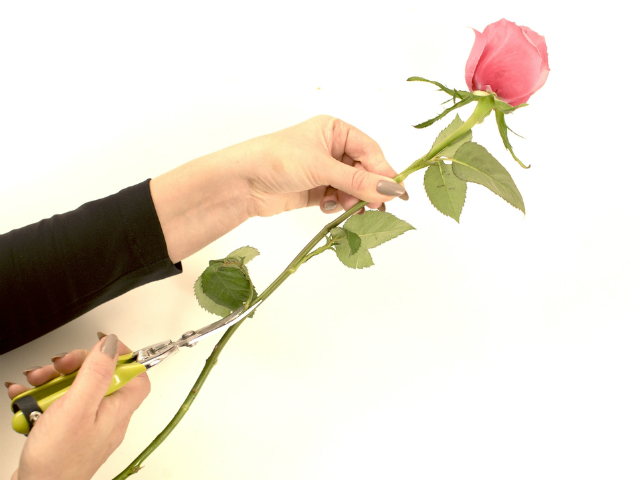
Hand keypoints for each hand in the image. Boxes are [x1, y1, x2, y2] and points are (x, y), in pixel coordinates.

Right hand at [6, 334, 150, 479]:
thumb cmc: (58, 462)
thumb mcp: (78, 409)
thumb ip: (96, 374)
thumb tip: (112, 344)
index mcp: (118, 409)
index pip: (136, 373)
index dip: (123, 354)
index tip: (102, 344)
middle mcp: (106, 417)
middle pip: (100, 376)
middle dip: (75, 364)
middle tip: (58, 367)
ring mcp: (85, 425)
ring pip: (76, 388)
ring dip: (52, 380)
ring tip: (35, 386)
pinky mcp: (64, 433)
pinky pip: (57, 404)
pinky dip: (40, 397)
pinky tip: (25, 398)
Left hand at [150, 115, 406, 262]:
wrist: (241, 182)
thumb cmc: (278, 160)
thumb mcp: (321, 167)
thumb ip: (358, 180)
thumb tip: (392, 189)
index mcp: (335, 130)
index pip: (370, 150)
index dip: (383, 171)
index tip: (394, 193)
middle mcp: (331, 148)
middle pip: (364, 170)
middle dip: (367, 188)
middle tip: (372, 206)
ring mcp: (323, 170)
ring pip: (353, 187)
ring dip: (351, 198)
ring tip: (342, 205)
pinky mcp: (316, 190)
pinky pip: (339, 198)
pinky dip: (337, 205)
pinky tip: (326, 206)